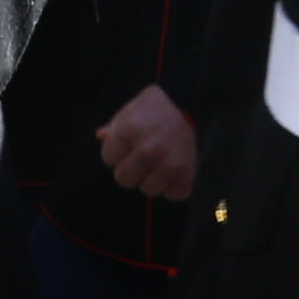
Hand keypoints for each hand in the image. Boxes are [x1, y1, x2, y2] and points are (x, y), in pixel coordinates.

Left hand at [94, 85, 200, 201]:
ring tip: (163, 160)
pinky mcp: (187, 176)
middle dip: (131, 169)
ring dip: (153, 178)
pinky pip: (172, 194)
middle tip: (144, 156)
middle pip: (124, 180)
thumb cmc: (160, 107)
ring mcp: (169, 165)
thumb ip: (115, 126)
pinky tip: (177, 168)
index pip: (108, 158)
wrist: (198, 104)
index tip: (130, 143)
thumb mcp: (133, 109)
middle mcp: (148, 150)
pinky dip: (174, 185)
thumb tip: (100, 137)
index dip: (117, 151)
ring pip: (148, 189)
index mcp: (130, 131)